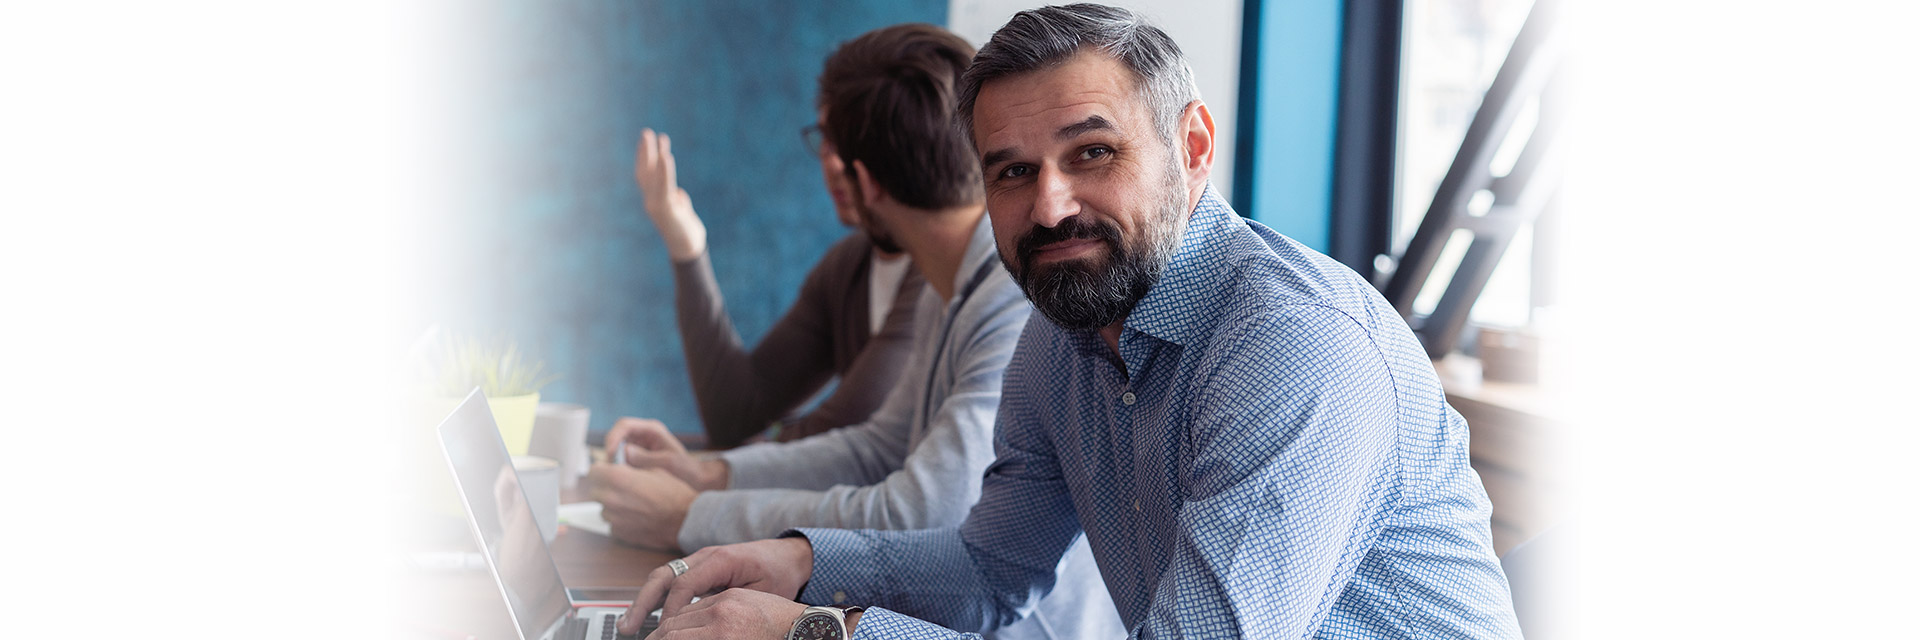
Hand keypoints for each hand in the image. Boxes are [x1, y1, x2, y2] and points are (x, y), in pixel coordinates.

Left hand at [587, 463, 697, 549]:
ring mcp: (613, 518)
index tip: (610, 471)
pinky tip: (638, 516)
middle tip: (624, 487)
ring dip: (613, 504)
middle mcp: (611, 498)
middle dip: (606, 487)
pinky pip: (612, 523)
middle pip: (595, 490)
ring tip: (634, 503)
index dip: (603, 470)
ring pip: (603, 508)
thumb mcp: (656, 468)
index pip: (594, 471)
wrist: (686, 521)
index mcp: (618, 478)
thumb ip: (634, 464)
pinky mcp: (619, 533)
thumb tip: (623, 459)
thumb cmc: (674, 494)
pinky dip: (621, 520)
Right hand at [605, 417, 728, 490]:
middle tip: (610, 467)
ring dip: (613, 459)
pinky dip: (618, 467)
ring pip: (616, 448)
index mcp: (652, 429)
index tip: (610, 453)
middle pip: (617, 435)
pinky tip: (622, 477)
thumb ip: (647, 457)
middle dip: (611, 450)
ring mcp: (639, 446)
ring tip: (617, 474)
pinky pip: (621, 459)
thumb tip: (624, 451)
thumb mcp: (668, 463)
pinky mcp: (636, 458)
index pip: (624, 425)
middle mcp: (643, 435)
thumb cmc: (686, 470)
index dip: (614, 437)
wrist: (695, 481)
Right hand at [618, 537, 815, 634]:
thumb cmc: (778, 573)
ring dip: (643, 599)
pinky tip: (643, 613)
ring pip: (662, 576)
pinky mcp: (698, 567)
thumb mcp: (760, 593)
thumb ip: (732, 604)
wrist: (787, 555)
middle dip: (643, 602)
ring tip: (627, 623)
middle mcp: (704, 555)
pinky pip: (670, 579)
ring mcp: (699, 559)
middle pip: (664, 576)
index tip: (663, 630)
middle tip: (627, 627)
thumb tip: (707, 622)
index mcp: (720, 559)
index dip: (670, 609)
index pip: (684, 584)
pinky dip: (655, 596)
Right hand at [635, 128, 706, 261]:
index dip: (647, 157)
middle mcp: (651, 200)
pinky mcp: (666, 209)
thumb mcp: (682, 212)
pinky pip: (664, 185)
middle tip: (646, 132)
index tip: (653, 139)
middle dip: (645, 151)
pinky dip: (664, 170)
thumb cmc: (686, 231)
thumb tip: (679, 195)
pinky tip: (666, 157)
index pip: (647, 174)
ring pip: (653, 176)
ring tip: (659, 138)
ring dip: (655, 155)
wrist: (688, 248)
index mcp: (654, 199)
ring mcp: (656, 205)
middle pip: (644, 171)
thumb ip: (678, 202)